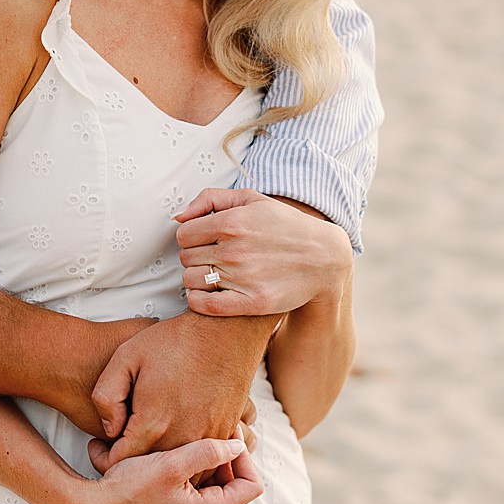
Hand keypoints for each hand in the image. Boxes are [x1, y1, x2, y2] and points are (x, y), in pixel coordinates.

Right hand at [54, 434, 260, 503]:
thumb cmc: (128, 490)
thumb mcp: (172, 464)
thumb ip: (210, 452)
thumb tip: (237, 445)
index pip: (252, 486)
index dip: (245, 458)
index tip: (227, 436)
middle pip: (234, 485)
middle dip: (226, 459)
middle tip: (211, 434)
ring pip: (214, 487)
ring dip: (207, 464)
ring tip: (189, 442)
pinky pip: (195, 492)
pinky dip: (191, 473)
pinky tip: (173, 454)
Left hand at [91, 312, 277, 468]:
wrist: (226, 329)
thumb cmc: (177, 340)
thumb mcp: (124, 357)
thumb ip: (105, 397)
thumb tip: (111, 428)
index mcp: (154, 422)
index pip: (120, 462)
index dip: (103, 458)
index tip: (101, 447)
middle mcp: (183, 436)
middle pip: (150, 472)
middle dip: (131, 464)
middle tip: (121, 446)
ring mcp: (208, 436)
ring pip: (181, 472)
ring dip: (164, 465)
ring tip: (150, 446)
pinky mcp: (227, 430)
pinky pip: (207, 460)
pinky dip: (190, 458)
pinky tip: (179, 440)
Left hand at [175, 188, 350, 317]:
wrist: (324, 258)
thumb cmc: (287, 226)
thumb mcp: (253, 199)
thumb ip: (211, 199)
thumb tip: (178, 217)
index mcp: (232, 222)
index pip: (183, 234)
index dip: (191, 237)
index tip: (205, 241)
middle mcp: (234, 250)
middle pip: (186, 257)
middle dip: (196, 256)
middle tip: (214, 257)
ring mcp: (241, 277)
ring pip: (191, 280)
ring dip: (198, 278)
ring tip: (216, 274)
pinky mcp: (250, 302)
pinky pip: (203, 304)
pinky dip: (199, 300)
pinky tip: (211, 292)